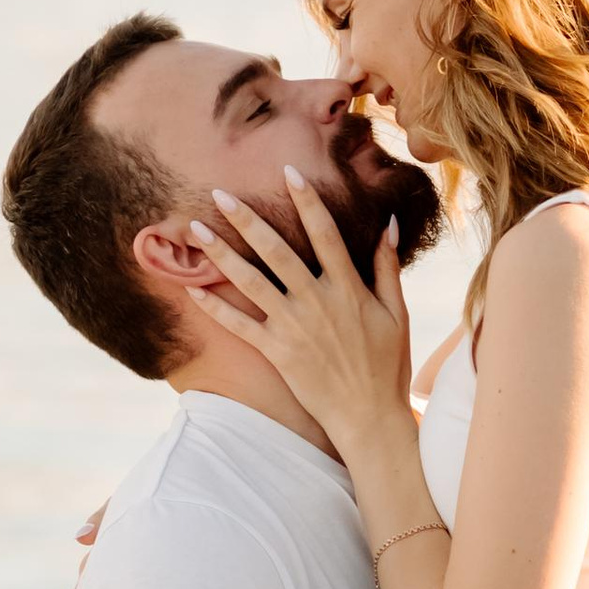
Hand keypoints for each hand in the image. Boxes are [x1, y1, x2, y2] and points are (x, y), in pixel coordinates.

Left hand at [184, 171, 415, 447]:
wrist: (369, 417)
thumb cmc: (387, 366)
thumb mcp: (396, 313)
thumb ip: (387, 267)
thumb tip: (388, 223)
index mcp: (348, 289)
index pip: (326, 234)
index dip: (307, 201)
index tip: (287, 172)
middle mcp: (317, 302)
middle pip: (277, 251)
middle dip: (247, 220)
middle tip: (219, 193)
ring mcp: (293, 327)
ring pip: (251, 282)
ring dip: (221, 254)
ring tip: (196, 231)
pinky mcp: (276, 352)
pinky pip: (240, 326)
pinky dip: (216, 308)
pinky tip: (192, 289)